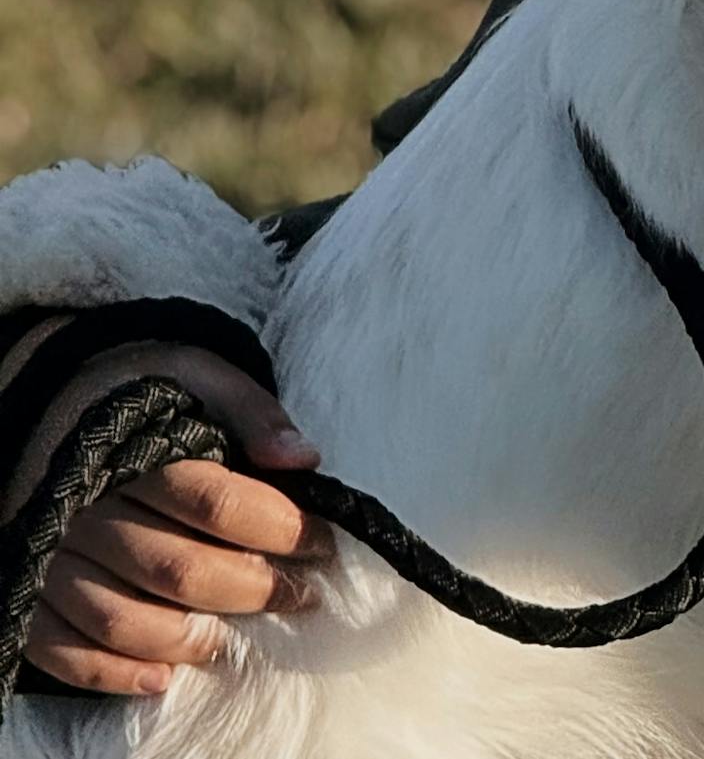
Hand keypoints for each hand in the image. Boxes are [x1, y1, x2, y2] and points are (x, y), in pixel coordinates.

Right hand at [16, 343, 333, 695]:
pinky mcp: (28, 592)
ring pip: (119, 618)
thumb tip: (304, 458)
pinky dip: (109, 673)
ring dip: (187, 639)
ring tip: (234, 637)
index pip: (216, 503)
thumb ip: (253, 413)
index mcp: (137, 455)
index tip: (322, 543)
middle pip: (176, 569)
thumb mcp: (200, 377)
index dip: (278, 529)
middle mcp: (89, 511)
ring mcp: (53, 557)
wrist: (53, 404)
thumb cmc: (143, 395)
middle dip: (251, 590)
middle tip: (300, 595)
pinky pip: (58, 648)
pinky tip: (161, 677)